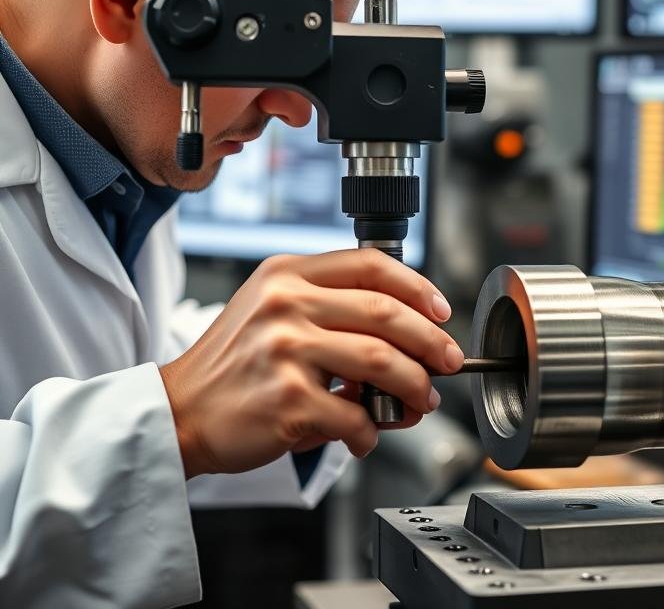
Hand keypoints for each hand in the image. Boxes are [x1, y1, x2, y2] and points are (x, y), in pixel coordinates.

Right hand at [158, 249, 462, 477]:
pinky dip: (370, 432)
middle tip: (448, 362)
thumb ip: (332, 308)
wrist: (179, 411)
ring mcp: (286, 351)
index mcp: (287, 275)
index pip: (371, 265)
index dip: (418, 288)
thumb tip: (409, 334)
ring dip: (415, 386)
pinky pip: (354, 415)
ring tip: (421, 401)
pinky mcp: (288, 399)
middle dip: (431, 342)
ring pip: (382, 362)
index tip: (440, 311)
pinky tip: (364, 436)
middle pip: (387, 313)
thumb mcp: (272, 310)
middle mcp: (286, 304)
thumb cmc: (233, 364)